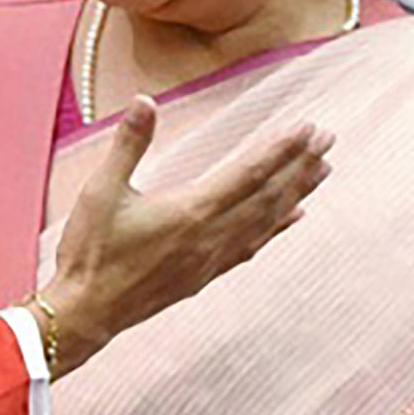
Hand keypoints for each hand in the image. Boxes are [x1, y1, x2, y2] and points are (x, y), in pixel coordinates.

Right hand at [40, 98, 331, 373]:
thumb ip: (128, 144)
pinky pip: (252, 246)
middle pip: (267, 196)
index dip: (282, 149)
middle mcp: (210, 236)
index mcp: (190, 211)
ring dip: (296, 193)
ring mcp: (210, 259)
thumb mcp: (101, 190)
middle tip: (328, 140)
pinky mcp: (204, 275)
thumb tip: (144, 101)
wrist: (85, 312)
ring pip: (265, 222)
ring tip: (322, 171)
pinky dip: (277, 228)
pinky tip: (294, 218)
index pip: (248, 173)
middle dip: (300, 166)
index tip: (309, 128)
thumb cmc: (90, 251)